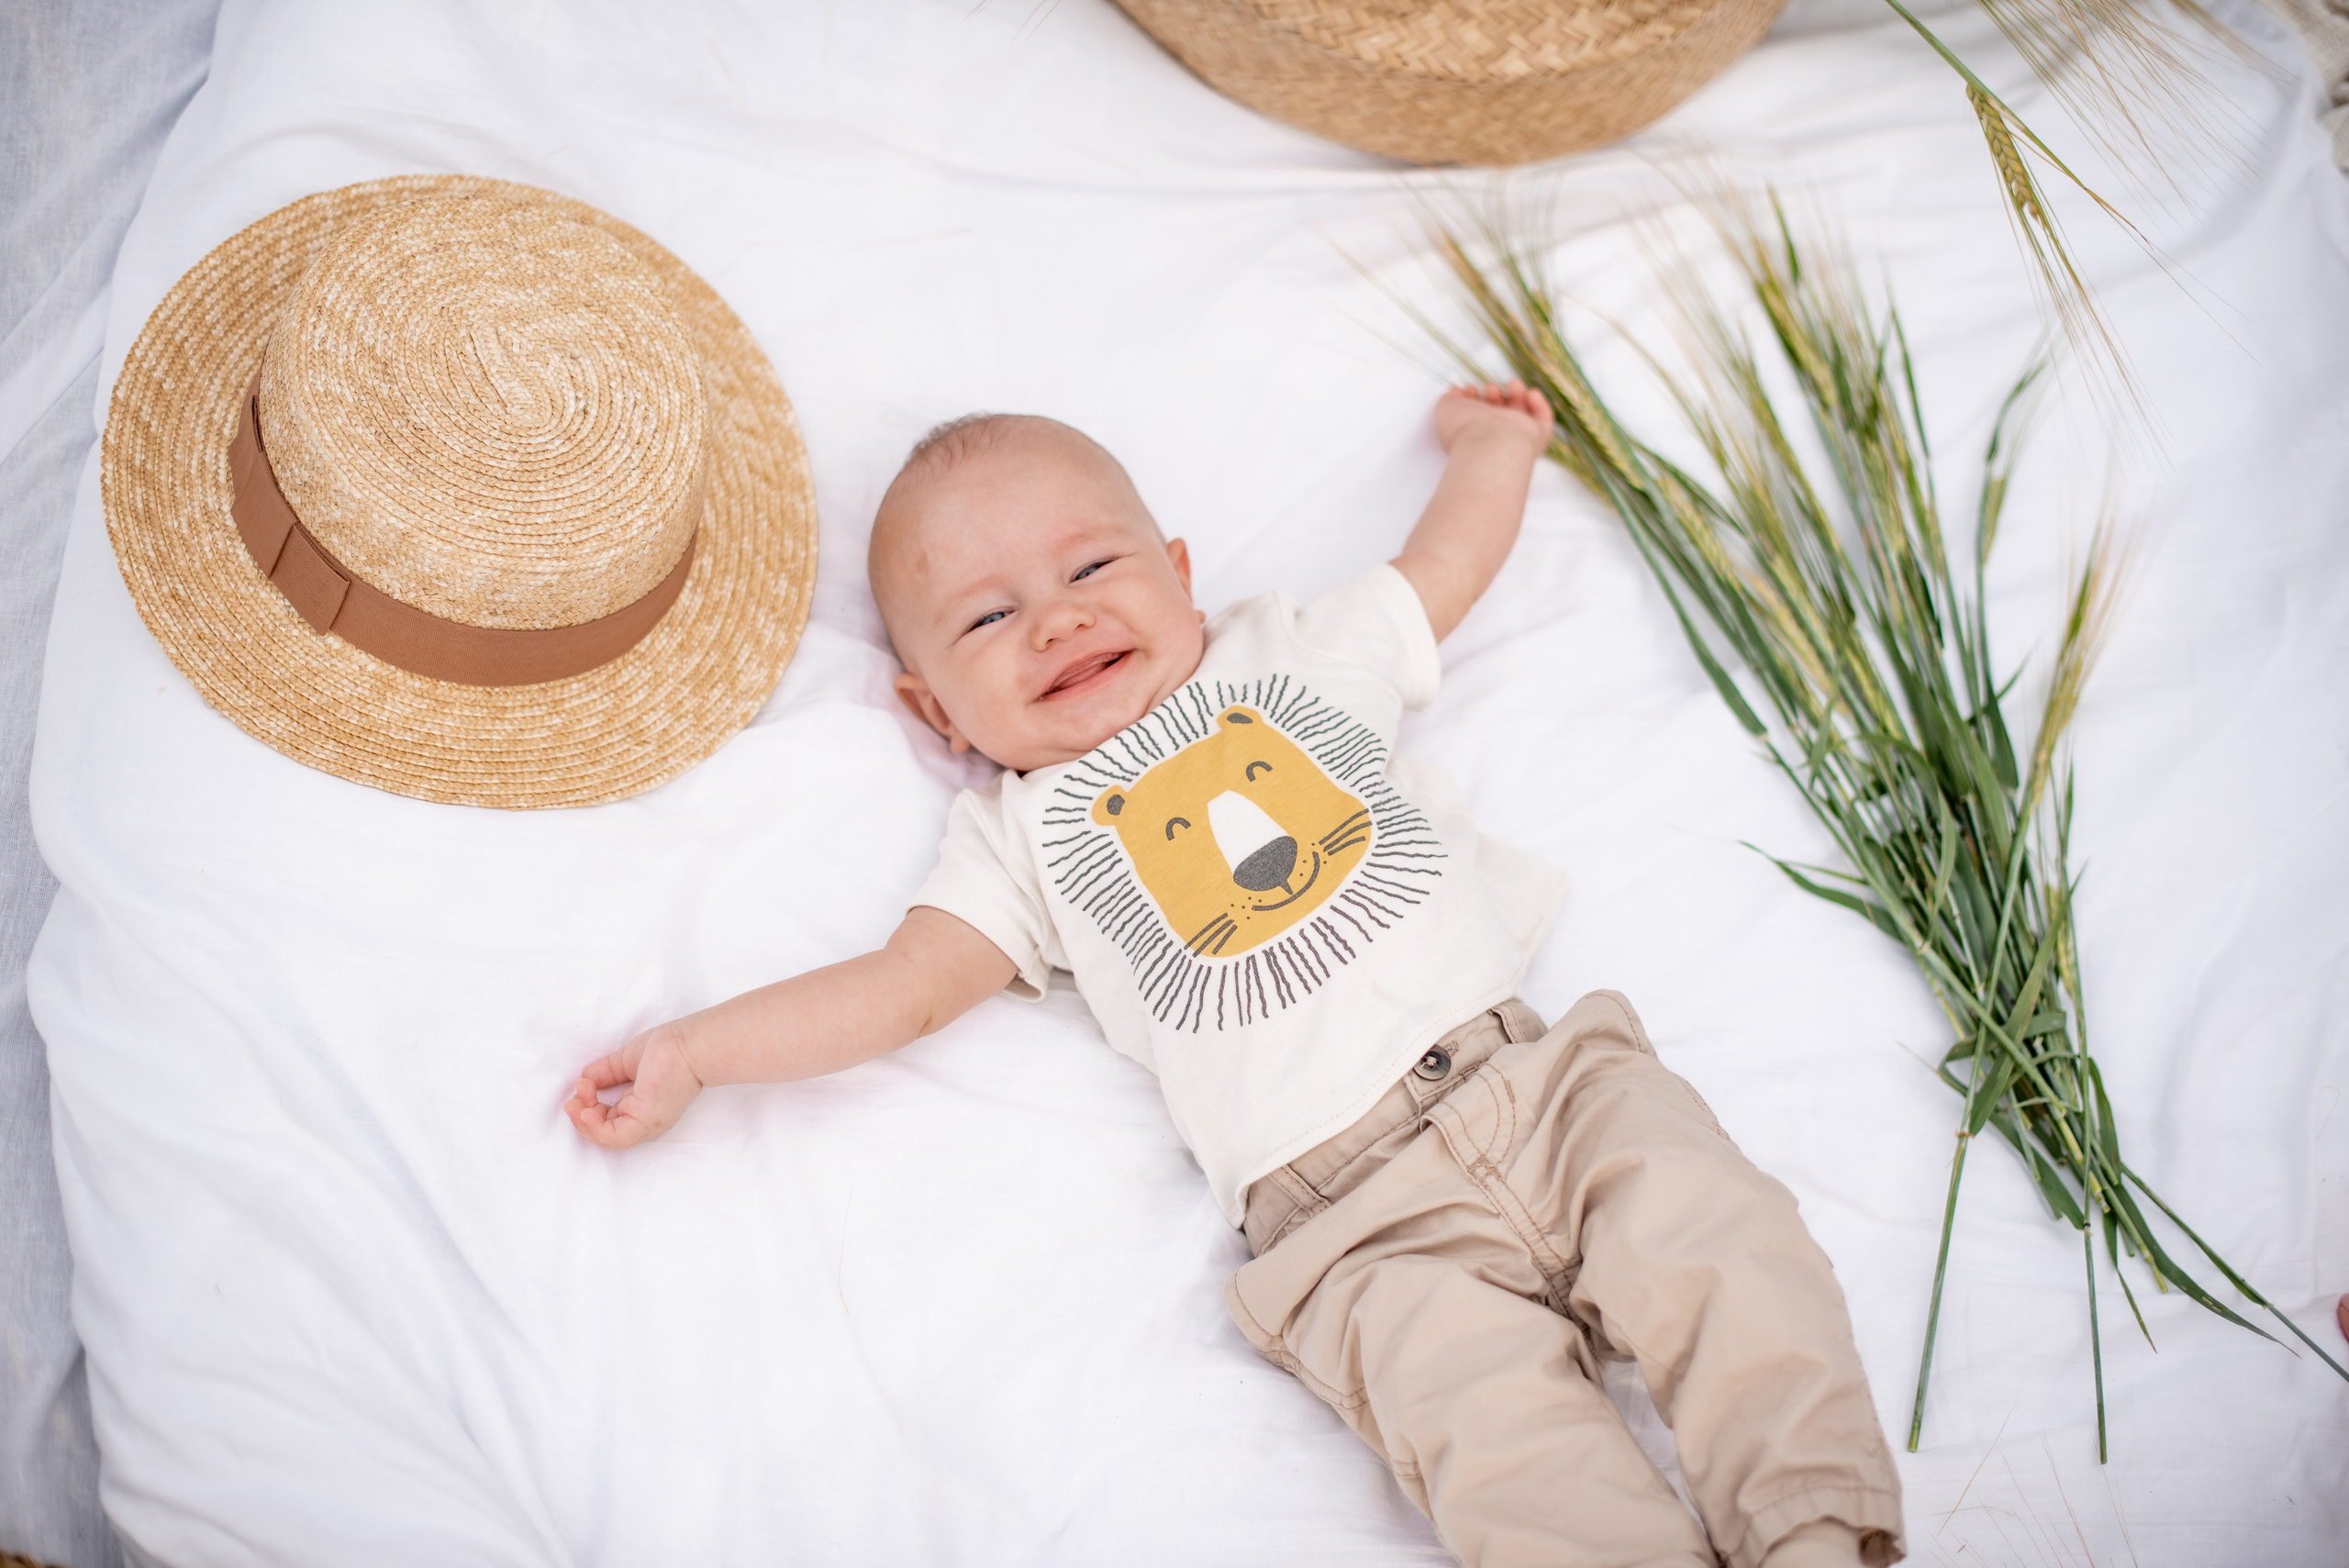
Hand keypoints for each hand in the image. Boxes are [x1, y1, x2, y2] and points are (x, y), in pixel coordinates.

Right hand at [565, 1022, 704, 1149]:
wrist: (689, 1044)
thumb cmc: (667, 1048)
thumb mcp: (626, 1062)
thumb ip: (605, 1073)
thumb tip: (584, 1079)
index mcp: (641, 1108)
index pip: (608, 1120)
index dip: (589, 1106)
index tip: (583, 1084)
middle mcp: (645, 1120)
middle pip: (604, 1132)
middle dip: (582, 1115)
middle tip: (575, 1096)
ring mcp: (647, 1123)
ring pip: (607, 1139)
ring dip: (584, 1123)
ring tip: (574, 1103)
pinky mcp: (647, 1120)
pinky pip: (615, 1137)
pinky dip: (595, 1128)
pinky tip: (585, 1110)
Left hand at [1431, 380, 1551, 458]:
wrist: (1489, 444)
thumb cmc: (1464, 429)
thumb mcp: (1445, 409)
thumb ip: (1449, 398)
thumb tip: (1457, 392)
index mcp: (1473, 432)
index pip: (1477, 414)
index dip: (1475, 397)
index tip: (1470, 389)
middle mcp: (1495, 435)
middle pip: (1499, 411)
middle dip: (1495, 393)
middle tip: (1491, 390)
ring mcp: (1517, 436)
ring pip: (1521, 413)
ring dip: (1517, 393)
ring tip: (1512, 387)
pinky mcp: (1537, 437)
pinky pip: (1543, 420)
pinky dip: (1539, 404)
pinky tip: (1530, 394)